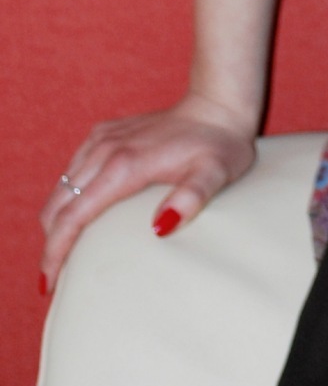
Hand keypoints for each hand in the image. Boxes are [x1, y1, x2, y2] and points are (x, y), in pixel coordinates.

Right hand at [39, 92, 257, 290]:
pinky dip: (67, 198)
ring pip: (61, 188)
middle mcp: (105, 150)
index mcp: (124, 165)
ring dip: (56, 221)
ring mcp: (102, 139)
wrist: (218, 104)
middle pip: (58, 205)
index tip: (49, 281)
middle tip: (55, 278)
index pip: (72, 216)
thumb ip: (191, 198)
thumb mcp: (216, 174)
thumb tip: (159, 229)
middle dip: (50, 243)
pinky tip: (77, 216)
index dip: (56, 251)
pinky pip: (73, 170)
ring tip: (63, 253)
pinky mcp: (105, 133)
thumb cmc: (220, 144)